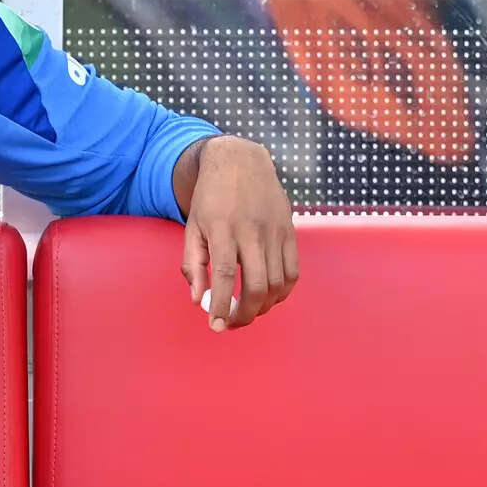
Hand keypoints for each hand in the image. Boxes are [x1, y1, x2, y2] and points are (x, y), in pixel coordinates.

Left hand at [177, 135, 297, 331]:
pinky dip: (283, 292)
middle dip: (246, 314)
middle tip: (232, 322)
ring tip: (248, 310)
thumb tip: (197, 300)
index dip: (221, 306)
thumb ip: (193, 264)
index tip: (216, 325)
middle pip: (256, 285)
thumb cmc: (211, 197)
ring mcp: (274, 231)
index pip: (224, 276)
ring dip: (264, 306)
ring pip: (278, 283)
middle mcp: (251, 230)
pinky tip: (269, 296)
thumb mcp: (192, 226)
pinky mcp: (290, 231)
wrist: (240, 161)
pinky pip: (293, 272)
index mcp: (222, 228)